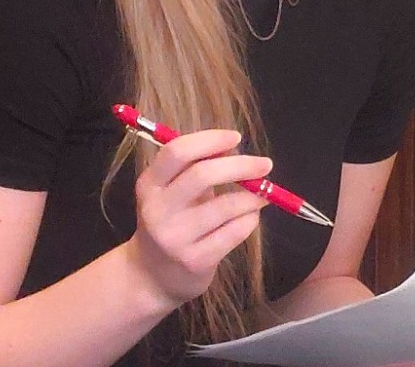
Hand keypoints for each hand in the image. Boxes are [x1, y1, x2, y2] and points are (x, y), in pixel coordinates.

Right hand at [125, 128, 271, 305]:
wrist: (151, 276)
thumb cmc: (170, 222)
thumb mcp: (169, 192)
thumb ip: (195, 167)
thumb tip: (233, 145)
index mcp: (149, 185)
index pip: (177, 152)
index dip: (210, 140)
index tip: (236, 138)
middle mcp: (158, 210)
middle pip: (203, 175)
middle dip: (241, 165)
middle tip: (265, 164)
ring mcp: (175, 238)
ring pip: (227, 206)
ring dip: (253, 196)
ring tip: (261, 194)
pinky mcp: (196, 260)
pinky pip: (235, 231)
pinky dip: (250, 219)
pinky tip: (249, 217)